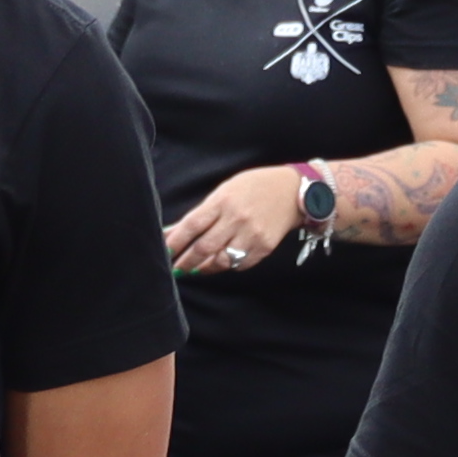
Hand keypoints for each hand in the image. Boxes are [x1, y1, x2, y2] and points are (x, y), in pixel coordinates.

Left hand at [163, 161, 315, 274]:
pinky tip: (218, 264)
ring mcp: (252, 235)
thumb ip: (200, 214)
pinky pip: (240, 265)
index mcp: (223, 201)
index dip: (175, 242)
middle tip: (176, 268)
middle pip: (204, 247)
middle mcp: (237, 219)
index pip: (192, 226)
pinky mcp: (264, 248)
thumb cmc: (253, 187)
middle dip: (186, 261)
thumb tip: (172, 231)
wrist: (293, 192)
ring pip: (221, 260)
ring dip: (204, 268)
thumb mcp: (224, 192)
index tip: (164, 251)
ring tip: (194, 269)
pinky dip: (226, 267)